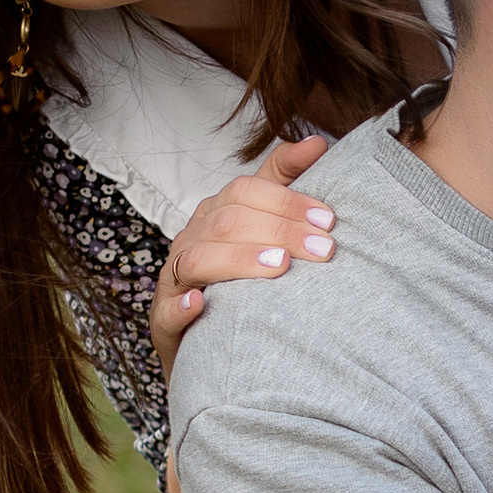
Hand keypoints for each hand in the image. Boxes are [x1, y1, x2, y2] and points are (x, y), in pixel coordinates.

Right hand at [149, 134, 335, 381]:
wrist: (217, 350)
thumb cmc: (244, 283)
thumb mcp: (263, 230)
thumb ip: (282, 185)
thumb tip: (316, 142)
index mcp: (214, 216)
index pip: (243, 192)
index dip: (285, 201)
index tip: (328, 219)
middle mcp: (191, 240)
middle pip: (227, 221)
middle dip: (279, 231)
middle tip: (324, 249)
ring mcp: (174, 281)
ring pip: (199, 259)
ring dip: (240, 260)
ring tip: (280, 267)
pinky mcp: (164, 322)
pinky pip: (168, 311)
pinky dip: (184, 307)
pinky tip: (203, 305)